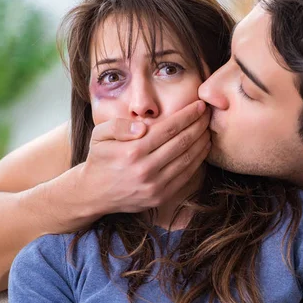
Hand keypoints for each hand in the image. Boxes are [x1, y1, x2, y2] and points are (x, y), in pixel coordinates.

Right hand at [64, 100, 210, 227]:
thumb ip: (118, 126)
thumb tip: (142, 126)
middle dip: (199, 125)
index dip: (187, 115)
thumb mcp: (99, 135)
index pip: (168, 128)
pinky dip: (198, 160)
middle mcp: (145, 169)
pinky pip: (185, 175)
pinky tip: (202, 148)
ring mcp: (154, 186)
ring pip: (187, 159)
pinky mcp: (160, 197)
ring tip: (208, 128)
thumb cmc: (100, 158)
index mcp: (132, 151)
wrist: (94, 193)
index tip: (199, 105)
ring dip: (201, 142)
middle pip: (181, 142)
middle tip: (208, 114)